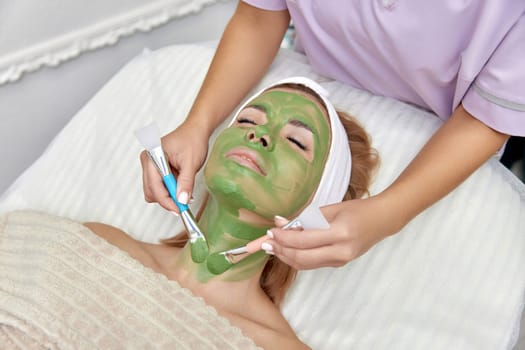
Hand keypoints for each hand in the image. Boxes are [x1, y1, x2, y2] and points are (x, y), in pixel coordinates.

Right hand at [140, 120, 208, 211]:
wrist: (195, 130)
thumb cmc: (192, 140)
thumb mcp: (191, 163)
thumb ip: (186, 183)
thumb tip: (182, 200)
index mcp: (153, 156)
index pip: (154, 186)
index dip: (167, 201)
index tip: (179, 210)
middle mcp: (147, 161)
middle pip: (151, 191)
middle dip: (167, 199)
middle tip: (183, 204)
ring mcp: (150, 165)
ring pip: (154, 191)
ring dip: (169, 196)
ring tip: (184, 193)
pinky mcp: (156, 169)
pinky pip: (159, 186)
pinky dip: (170, 191)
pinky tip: (181, 188)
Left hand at [264, 196, 400, 269]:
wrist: (382, 221)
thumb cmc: (357, 210)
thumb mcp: (331, 209)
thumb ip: (305, 218)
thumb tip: (280, 223)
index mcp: (340, 234)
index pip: (304, 241)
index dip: (284, 238)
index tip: (270, 231)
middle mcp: (341, 252)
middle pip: (302, 258)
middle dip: (281, 251)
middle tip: (265, 243)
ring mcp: (341, 261)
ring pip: (305, 264)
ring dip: (286, 256)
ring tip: (272, 246)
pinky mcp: (339, 264)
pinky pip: (312, 264)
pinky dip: (297, 257)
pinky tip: (287, 249)